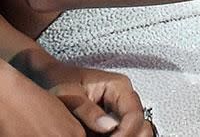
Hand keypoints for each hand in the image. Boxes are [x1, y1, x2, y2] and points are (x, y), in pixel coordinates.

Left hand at [15, 48, 152, 136]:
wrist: (50, 78)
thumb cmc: (59, 82)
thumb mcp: (71, 96)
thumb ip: (89, 111)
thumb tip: (109, 127)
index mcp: (118, 86)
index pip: (135, 114)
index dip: (125, 133)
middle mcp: (124, 97)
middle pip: (140, 123)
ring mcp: (120, 109)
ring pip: (137, 129)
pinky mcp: (112, 120)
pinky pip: (124, 132)